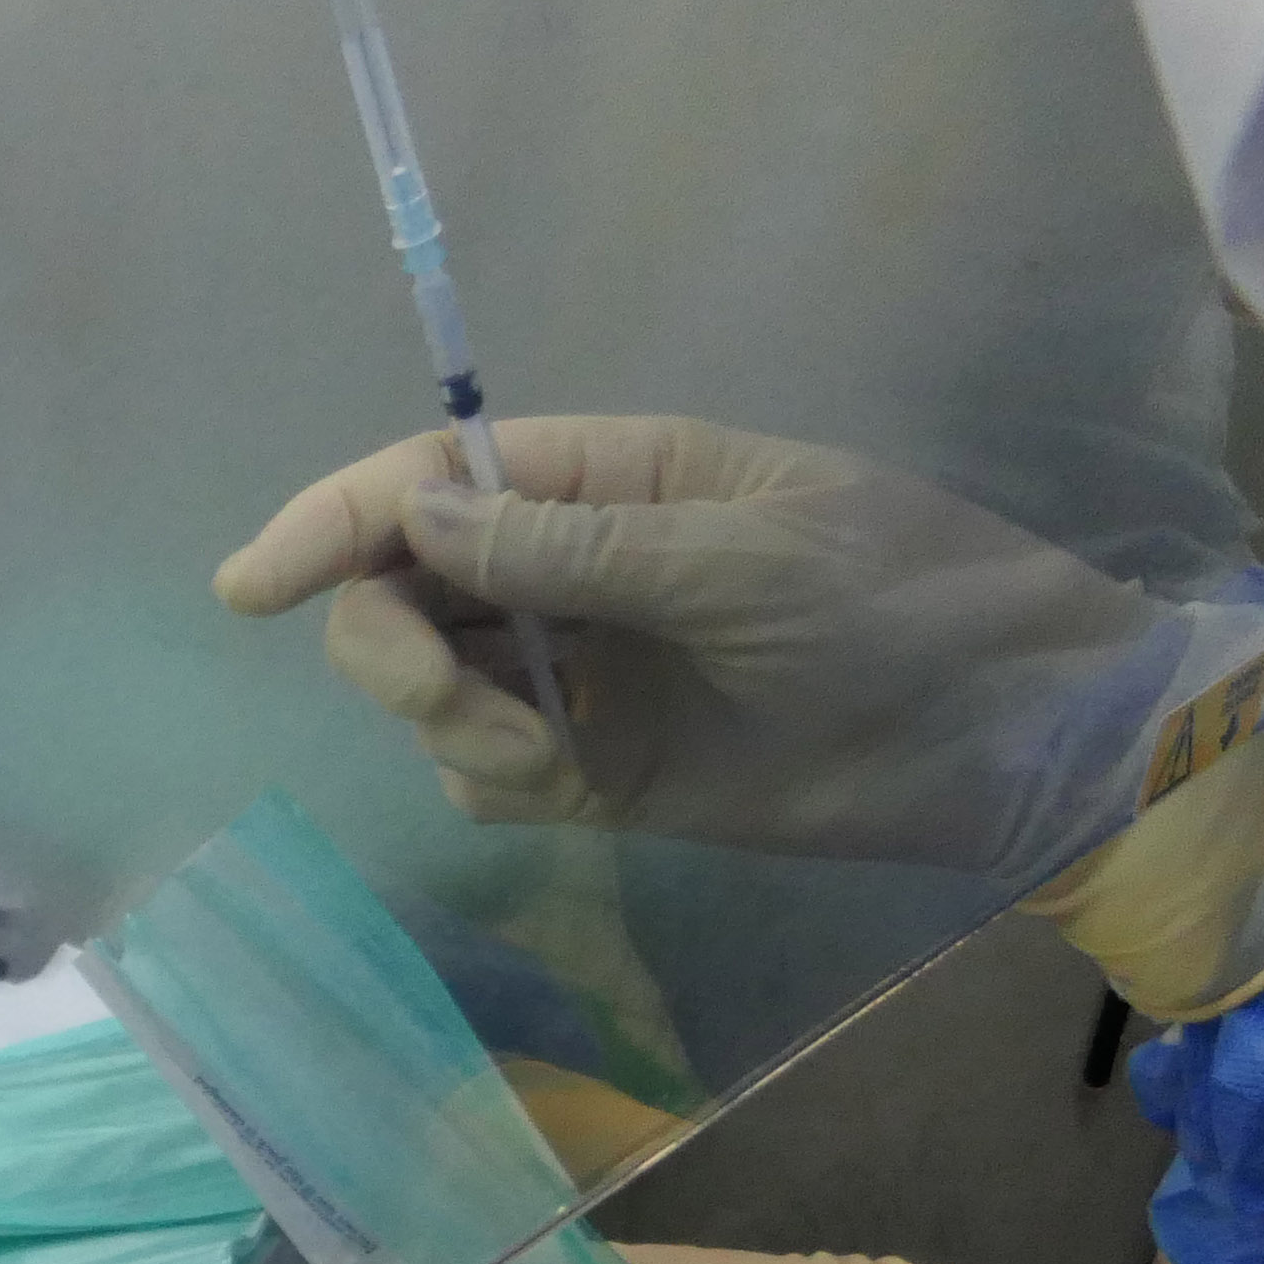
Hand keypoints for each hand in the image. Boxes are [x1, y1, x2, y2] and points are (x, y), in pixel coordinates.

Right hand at [218, 416, 1187, 879]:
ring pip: (427, 691)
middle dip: (392, 648)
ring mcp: (581, 671)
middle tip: (459, 700)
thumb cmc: (905, 604)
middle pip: (400, 590)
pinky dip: (497, 782)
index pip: (430, 481)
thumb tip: (415, 516)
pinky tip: (577, 788)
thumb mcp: (747, 557)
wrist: (1010, 738)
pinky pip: (482, 775)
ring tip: (560, 757)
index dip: (332, 523)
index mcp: (612, 475)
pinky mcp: (600, 770)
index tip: (252, 583)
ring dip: (457, 726)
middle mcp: (573, 565)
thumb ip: (577, 545)